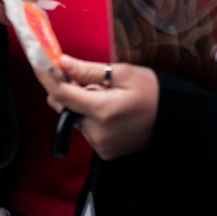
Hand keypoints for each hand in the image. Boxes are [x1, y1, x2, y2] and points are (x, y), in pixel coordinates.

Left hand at [34, 55, 158, 160]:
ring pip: (74, 119)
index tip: (40, 62)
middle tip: (86, 77)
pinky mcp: (105, 153)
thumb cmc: (153, 91)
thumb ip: (89, 70)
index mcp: (102, 110)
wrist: (177, 120)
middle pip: (64, 108)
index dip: (47, 77)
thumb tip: (62, 62)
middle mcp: (97, 132)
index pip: (61, 94)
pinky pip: (86, 130)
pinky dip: (90, 118)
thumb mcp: (124, 73)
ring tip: (106, 95)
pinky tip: (110, 110)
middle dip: (68, 90)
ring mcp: (101, 145)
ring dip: (81, 104)